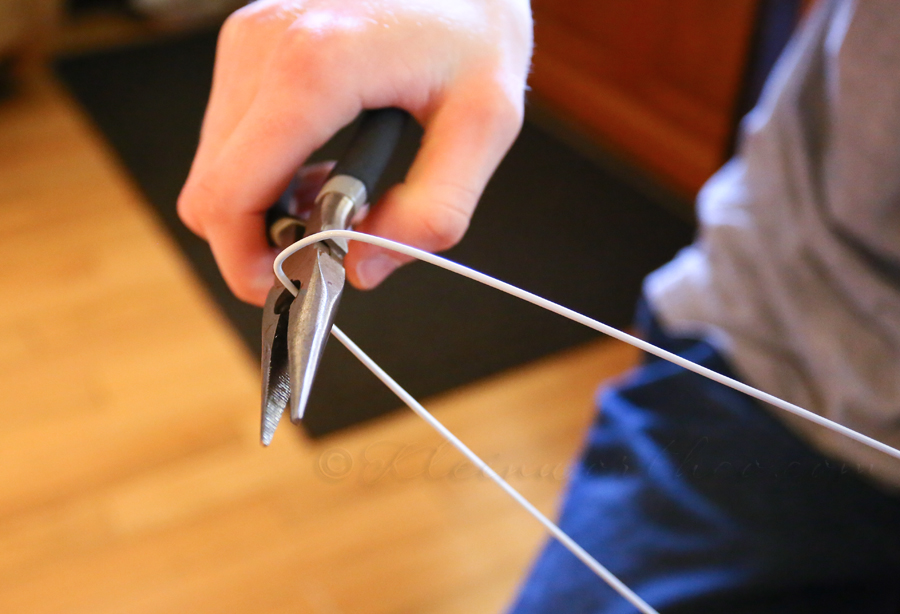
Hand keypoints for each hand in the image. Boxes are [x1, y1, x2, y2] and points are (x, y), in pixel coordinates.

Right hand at [177, 0, 532, 304]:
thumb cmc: (476, 29)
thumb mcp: (484, 126)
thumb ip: (431, 213)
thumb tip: (361, 269)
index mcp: (312, 65)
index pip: (230, 195)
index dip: (246, 261)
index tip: (287, 287)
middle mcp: (261, 45)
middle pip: (209, 191)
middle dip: (256, 239)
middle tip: (322, 250)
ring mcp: (247, 39)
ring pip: (214, 167)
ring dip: (263, 205)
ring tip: (334, 200)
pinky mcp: (249, 41)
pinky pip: (229, 136)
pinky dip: (264, 171)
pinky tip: (320, 167)